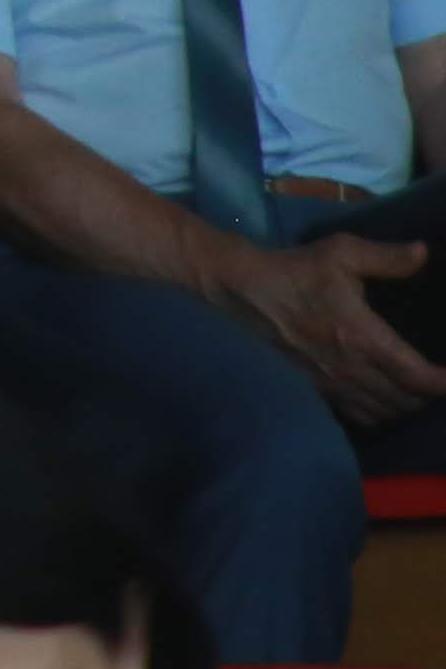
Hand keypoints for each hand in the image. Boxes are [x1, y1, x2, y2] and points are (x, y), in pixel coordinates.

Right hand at [223, 236, 445, 426]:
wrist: (243, 288)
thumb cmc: (296, 269)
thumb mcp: (341, 252)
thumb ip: (386, 257)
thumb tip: (423, 252)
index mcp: (362, 336)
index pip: (416, 375)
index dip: (444, 383)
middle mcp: (351, 368)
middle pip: (406, 401)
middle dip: (428, 395)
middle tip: (437, 379)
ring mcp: (332, 383)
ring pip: (385, 413)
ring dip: (405, 406)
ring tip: (415, 391)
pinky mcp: (316, 389)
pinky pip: (359, 416)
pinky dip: (380, 414)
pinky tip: (383, 400)